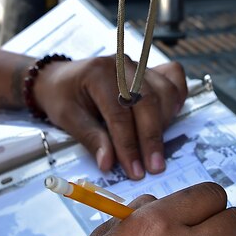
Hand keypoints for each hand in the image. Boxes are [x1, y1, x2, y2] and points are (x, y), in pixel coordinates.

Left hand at [33, 56, 186, 178]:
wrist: (59, 78)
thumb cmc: (61, 97)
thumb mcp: (67, 118)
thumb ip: (91, 138)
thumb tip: (109, 163)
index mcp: (98, 73)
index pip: (119, 113)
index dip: (129, 145)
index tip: (135, 170)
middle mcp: (122, 65)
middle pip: (147, 101)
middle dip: (152, 138)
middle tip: (154, 167)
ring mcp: (138, 65)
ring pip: (164, 91)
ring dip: (164, 123)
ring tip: (154, 149)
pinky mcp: (148, 70)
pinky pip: (173, 77)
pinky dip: (176, 97)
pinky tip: (169, 117)